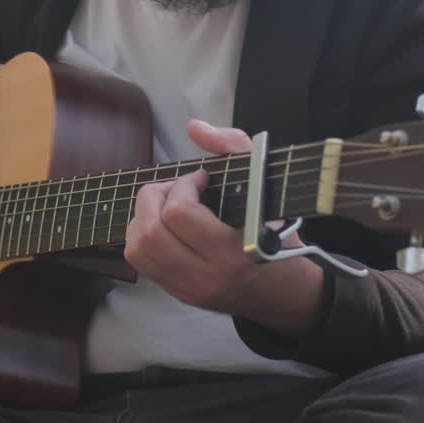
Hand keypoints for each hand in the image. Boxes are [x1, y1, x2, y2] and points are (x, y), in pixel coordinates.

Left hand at [124, 120, 323, 337]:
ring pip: (138, 249)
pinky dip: (143, 236)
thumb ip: (233, 146)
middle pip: (150, 231)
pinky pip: (141, 262)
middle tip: (176, 188)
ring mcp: (189, 289)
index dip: (184, 184)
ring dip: (143, 217)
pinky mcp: (178, 294)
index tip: (202, 178)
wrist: (285, 290)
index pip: (179, 213)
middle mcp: (207, 275)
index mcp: (233, 251)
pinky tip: (164, 226)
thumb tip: (195, 128)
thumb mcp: (265, 182)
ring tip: (166, 206)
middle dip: (154, 197)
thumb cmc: (278, 232)